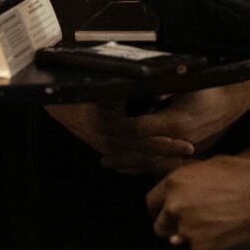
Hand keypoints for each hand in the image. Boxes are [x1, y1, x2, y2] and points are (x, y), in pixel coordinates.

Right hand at [45, 102, 196, 175]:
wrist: (59, 103)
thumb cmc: (84, 90)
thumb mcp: (107, 87)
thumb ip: (131, 89)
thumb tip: (159, 87)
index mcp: (105, 122)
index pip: (141, 137)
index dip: (163, 141)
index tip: (182, 141)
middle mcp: (104, 139)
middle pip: (142, 153)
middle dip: (167, 154)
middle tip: (190, 151)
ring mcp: (104, 148)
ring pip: (136, 160)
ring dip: (159, 160)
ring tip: (181, 158)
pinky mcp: (106, 150)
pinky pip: (129, 161)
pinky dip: (147, 162)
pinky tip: (163, 162)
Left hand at [106, 76, 249, 170]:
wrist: (238, 97)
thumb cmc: (213, 87)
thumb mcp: (188, 81)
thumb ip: (167, 87)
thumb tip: (151, 91)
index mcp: (177, 121)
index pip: (140, 131)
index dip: (120, 132)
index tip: (105, 131)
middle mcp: (181, 141)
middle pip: (145, 154)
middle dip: (123, 157)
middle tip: (103, 160)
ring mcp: (189, 150)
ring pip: (156, 164)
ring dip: (134, 166)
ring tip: (116, 167)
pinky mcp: (195, 153)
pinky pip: (169, 166)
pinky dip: (151, 169)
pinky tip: (140, 169)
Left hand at [147, 156, 249, 249]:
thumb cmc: (245, 176)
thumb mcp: (211, 166)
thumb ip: (188, 181)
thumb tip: (178, 193)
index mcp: (174, 183)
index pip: (150, 203)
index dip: (160, 207)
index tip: (168, 211)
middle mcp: (174, 207)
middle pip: (159, 225)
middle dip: (171, 225)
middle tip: (190, 222)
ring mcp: (186, 230)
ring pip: (176, 240)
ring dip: (187, 237)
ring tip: (210, 228)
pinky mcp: (201, 249)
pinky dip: (205, 247)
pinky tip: (222, 236)